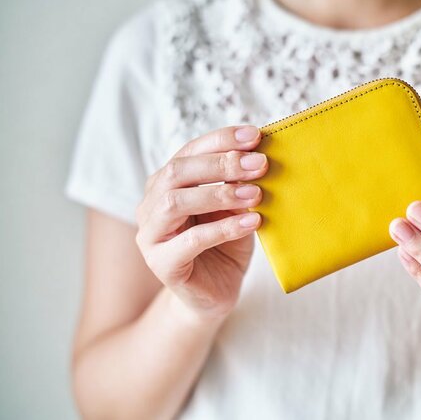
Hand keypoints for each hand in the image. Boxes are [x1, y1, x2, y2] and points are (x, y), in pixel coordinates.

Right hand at [135, 125, 267, 320]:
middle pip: (177, 171)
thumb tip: (259, 157)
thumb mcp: (236, 209)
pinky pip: (190, 241)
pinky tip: (252, 222)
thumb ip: (239, 185)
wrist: (215, 294)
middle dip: (221, 163)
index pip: (190, 151)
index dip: (222, 140)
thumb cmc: (226, 246)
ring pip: (174, 202)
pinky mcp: (162, 264)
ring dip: (219, 193)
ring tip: (256, 193)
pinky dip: (223, 229)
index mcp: (168, 182)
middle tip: (260, 164)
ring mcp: (151, 234)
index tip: (256, 136)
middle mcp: (152, 203)